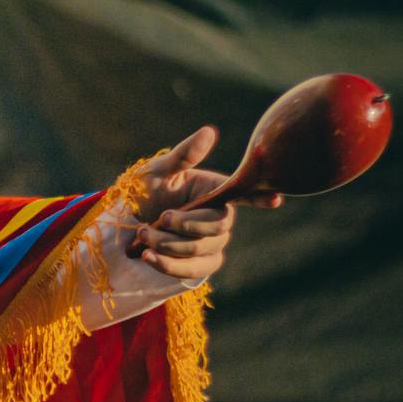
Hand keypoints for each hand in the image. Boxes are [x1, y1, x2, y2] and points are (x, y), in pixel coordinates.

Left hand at [128, 126, 281, 279]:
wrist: (126, 223)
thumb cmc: (146, 191)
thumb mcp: (159, 170)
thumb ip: (184, 155)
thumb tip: (209, 131)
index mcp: (215, 189)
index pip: (243, 193)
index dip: (259, 197)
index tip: (275, 200)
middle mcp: (218, 216)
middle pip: (219, 227)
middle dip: (186, 225)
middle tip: (159, 218)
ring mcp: (211, 242)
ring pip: (204, 249)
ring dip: (170, 244)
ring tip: (143, 234)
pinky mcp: (199, 264)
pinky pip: (194, 270)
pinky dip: (169, 265)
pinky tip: (148, 257)